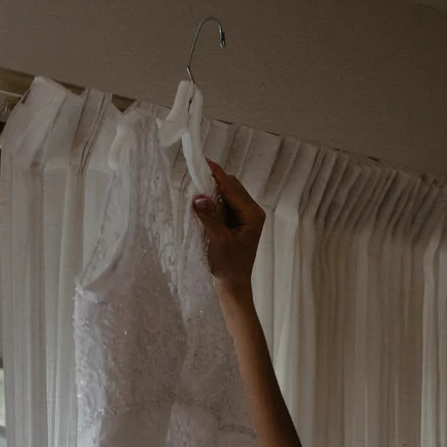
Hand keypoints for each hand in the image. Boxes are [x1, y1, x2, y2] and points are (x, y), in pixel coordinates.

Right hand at [192, 161, 263, 300]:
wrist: (233, 286)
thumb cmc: (228, 267)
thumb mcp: (218, 241)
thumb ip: (209, 217)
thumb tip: (199, 196)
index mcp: (252, 214)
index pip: (232, 187)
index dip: (217, 174)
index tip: (203, 160)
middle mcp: (251, 211)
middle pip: (231, 186)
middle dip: (214, 180)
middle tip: (194, 174)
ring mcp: (245, 216)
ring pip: (227, 193)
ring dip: (212, 190)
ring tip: (195, 186)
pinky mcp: (236, 221)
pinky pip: (224, 203)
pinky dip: (213, 200)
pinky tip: (202, 201)